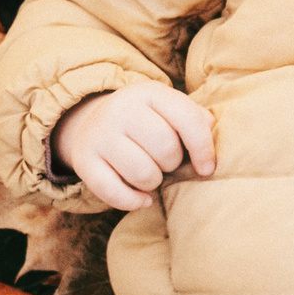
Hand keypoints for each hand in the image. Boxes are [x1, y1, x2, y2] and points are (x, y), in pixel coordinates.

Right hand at [49, 84, 215, 210]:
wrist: (95, 121)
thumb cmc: (150, 121)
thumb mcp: (172, 111)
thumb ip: (198, 123)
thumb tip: (211, 145)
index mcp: (150, 92)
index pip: (188, 120)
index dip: (204, 149)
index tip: (207, 168)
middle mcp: (120, 108)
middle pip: (165, 148)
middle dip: (173, 163)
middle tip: (166, 162)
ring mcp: (99, 134)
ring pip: (142, 173)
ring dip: (154, 182)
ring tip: (151, 174)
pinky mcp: (83, 160)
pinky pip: (114, 192)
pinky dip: (133, 202)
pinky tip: (143, 198)